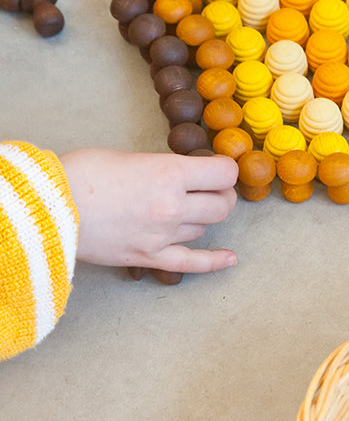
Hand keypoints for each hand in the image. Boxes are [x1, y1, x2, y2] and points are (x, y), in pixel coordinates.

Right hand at [59, 149, 237, 272]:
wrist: (46, 208)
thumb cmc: (82, 174)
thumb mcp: (131, 157)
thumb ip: (165, 168)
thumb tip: (186, 176)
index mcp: (170, 173)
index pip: (224, 173)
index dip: (224, 168)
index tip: (216, 168)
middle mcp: (173, 205)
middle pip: (222, 204)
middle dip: (220, 194)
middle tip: (208, 188)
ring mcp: (163, 235)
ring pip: (205, 227)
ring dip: (202, 217)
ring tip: (189, 208)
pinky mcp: (149, 257)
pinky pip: (193, 263)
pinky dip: (214, 261)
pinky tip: (230, 258)